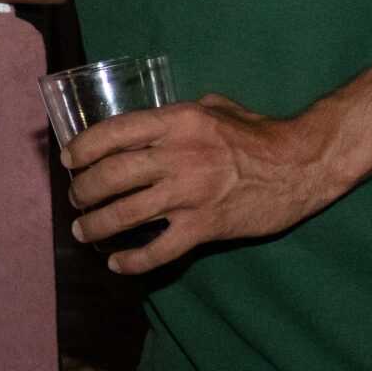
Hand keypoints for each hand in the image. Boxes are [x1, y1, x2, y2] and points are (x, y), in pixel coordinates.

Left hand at [65, 94, 342, 273]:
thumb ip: (180, 114)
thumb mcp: (217, 107)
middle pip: (110, 176)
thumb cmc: (259, 133)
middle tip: (75, 199)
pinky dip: (133, 260)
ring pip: (125, 214)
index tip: (68, 160)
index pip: (113, 134)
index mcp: (176, 122)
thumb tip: (152, 121)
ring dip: (95, 224)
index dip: (82, 148)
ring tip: (82, 230)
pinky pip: (159, 249)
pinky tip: (116, 263)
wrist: (303, 164)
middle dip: (82, 190)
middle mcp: (177, 156)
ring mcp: (190, 194)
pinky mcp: (205, 226)